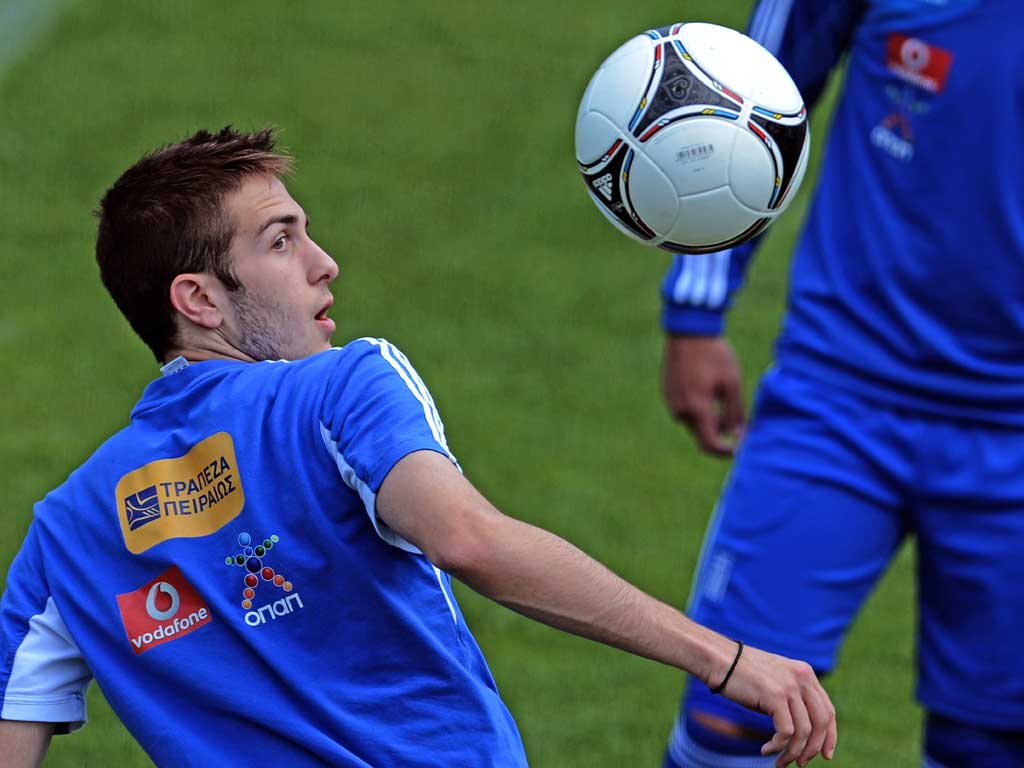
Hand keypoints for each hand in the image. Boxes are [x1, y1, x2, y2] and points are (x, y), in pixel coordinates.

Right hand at [662, 334, 744, 456]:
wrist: (688, 331)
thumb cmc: (714, 355)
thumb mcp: (732, 383)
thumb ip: (735, 413)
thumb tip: (738, 436)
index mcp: (697, 408)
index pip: (709, 443)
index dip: (724, 451)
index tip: (738, 448)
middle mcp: (680, 410)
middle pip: (701, 432)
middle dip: (719, 429)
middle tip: (734, 413)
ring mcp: (670, 401)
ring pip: (693, 421)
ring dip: (707, 416)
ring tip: (719, 391)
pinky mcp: (666, 393)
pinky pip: (684, 409)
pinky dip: (697, 406)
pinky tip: (706, 385)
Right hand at [712, 642, 836, 766]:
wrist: (719, 659)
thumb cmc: (742, 673)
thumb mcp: (776, 681)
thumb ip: (792, 698)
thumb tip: (804, 732)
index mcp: (805, 673)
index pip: (828, 711)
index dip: (829, 736)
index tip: (825, 755)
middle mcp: (802, 678)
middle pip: (821, 723)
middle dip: (813, 748)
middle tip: (800, 763)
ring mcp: (789, 686)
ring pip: (804, 732)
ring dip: (792, 753)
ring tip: (779, 762)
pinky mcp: (775, 695)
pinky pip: (786, 732)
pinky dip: (778, 746)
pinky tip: (765, 749)